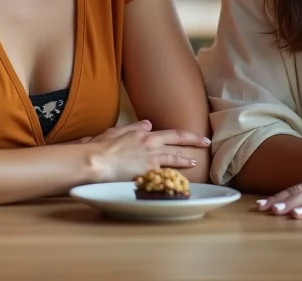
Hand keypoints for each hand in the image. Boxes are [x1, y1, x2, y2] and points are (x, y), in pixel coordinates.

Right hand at [85, 119, 210, 182]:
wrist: (95, 160)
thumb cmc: (100, 147)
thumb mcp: (116, 131)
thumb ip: (133, 127)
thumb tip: (148, 123)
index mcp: (143, 133)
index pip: (168, 132)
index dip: (182, 135)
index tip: (190, 136)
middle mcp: (150, 142)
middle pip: (177, 139)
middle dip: (193, 139)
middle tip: (206, 141)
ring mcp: (151, 157)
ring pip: (175, 156)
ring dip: (187, 159)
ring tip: (196, 161)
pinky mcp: (148, 171)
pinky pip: (166, 173)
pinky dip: (175, 175)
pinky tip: (181, 179)